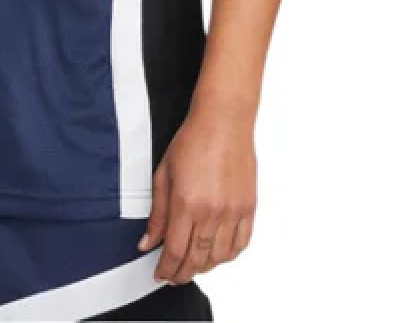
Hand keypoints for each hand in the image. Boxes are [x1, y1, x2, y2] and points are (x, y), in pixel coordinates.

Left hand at [137, 103, 256, 282]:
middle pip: (196, 259)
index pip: (174, 251)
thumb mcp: (163, 173)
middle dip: (182, 273)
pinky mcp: (249, 207)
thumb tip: (147, 242)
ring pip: (219, 257)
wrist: (224, 120)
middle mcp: (211, 212)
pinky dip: (228, 255)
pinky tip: (217, 253)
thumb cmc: (192, 140)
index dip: (166, 269)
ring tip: (193, 265)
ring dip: (204, 267)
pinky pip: (240, 244)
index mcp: (186, 203)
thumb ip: (156, 213)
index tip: (160, 274)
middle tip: (173, 275)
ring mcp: (233, 211)